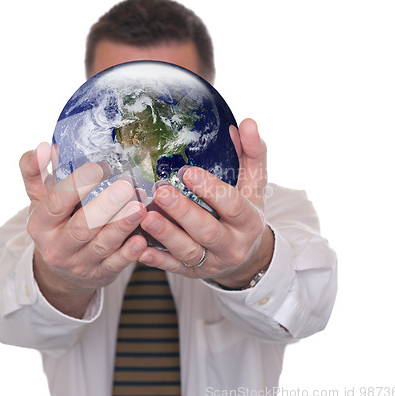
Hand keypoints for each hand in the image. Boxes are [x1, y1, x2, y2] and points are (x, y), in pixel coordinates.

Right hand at [20, 143, 147, 316]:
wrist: (60, 271)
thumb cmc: (54, 224)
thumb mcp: (39, 200)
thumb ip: (36, 172)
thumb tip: (43, 147)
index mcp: (40, 224)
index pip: (56, 203)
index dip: (76, 185)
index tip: (99, 167)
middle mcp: (57, 247)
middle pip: (81, 227)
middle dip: (104, 207)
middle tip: (125, 187)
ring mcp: (79, 264)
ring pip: (101, 245)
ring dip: (122, 227)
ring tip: (139, 208)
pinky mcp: (99, 275)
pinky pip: (115, 265)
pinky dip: (129, 254)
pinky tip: (141, 239)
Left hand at [138, 118, 273, 288]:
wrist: (246, 258)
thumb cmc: (244, 214)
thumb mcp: (254, 186)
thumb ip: (252, 154)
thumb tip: (246, 122)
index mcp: (248, 221)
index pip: (232, 204)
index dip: (210, 188)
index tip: (187, 171)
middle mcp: (232, 245)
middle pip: (207, 230)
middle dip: (183, 212)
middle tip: (161, 191)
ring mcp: (212, 262)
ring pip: (188, 251)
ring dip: (166, 235)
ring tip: (145, 216)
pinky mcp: (193, 273)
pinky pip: (174, 268)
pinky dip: (157, 260)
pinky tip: (140, 249)